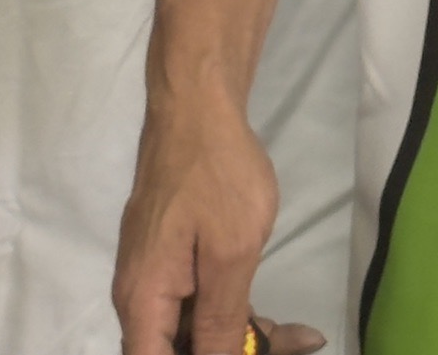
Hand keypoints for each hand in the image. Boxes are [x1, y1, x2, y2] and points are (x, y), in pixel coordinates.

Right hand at [113, 93, 324, 353]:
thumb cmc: (216, 175)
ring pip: (191, 331)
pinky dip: (233, 313)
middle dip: (236, 352)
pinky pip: (196, 304)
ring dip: (240, 338)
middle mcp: (139, 299)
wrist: (197, 108)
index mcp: (143, 304)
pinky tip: (273, 319)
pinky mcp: (170, 259)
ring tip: (297, 336)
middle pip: (177, 351)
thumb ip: (221, 319)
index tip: (249, 353)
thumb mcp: (231, 252)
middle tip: (295, 342)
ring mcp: (154, 277)